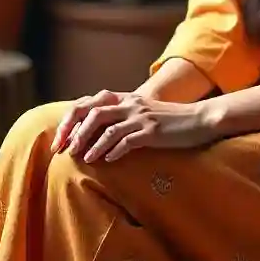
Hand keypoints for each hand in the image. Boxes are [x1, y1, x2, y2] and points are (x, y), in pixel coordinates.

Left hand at [51, 89, 217, 162]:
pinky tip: (107, 161)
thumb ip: (123, 118)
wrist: (199, 120)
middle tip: (63, 150)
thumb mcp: (143, 113)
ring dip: (91, 143)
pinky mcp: (152, 131)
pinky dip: (114, 150)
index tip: (60, 139)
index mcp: (125, 99)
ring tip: (82, 158)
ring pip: (107, 127)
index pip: (89, 103)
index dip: (71, 120)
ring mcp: (141, 117)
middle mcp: (130, 104)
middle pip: (92, 113)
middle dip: (74, 132)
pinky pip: (128, 140)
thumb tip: (97, 135)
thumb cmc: (170, 121)